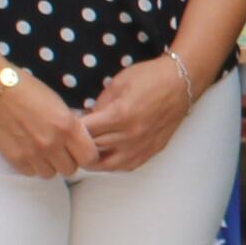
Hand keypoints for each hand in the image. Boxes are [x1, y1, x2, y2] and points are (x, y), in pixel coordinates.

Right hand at [0, 56, 94, 178]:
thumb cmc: (29, 91)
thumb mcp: (59, 105)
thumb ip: (72, 127)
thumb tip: (81, 144)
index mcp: (67, 126)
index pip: (90, 158)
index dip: (87, 155)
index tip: (80, 150)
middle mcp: (52, 143)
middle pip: (70, 170)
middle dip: (66, 160)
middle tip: (58, 148)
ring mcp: (33, 153)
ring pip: (50, 174)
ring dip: (48, 164)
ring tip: (40, 148)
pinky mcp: (15, 159)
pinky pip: (31, 173)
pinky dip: (31, 165)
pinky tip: (26, 149)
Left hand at [80, 51, 203, 171]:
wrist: (180, 82)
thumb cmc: (149, 78)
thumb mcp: (117, 84)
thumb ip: (99, 104)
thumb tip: (86, 120)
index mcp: (120, 115)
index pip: (85, 132)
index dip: (71, 130)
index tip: (64, 127)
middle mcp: (130, 135)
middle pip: (93, 150)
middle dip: (78, 145)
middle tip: (69, 142)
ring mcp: (142, 146)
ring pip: (107, 165)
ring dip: (93, 161)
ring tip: (84, 154)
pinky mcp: (151, 151)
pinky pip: (126, 167)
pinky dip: (112, 164)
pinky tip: (106, 156)